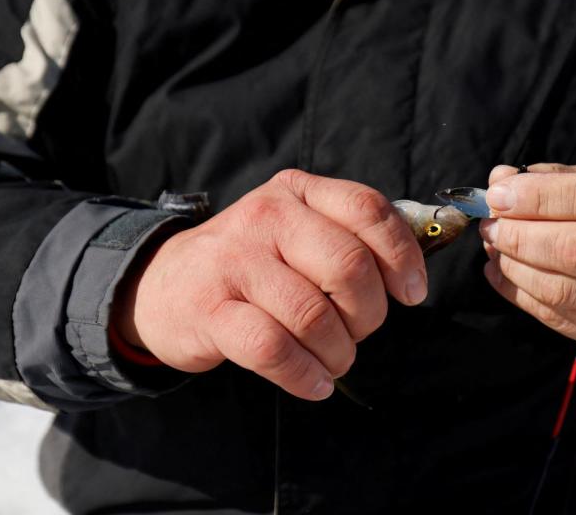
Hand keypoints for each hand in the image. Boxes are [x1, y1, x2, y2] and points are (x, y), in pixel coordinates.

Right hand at [114, 170, 427, 400]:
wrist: (163, 286)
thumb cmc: (251, 265)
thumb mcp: (294, 231)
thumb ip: (347, 238)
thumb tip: (412, 273)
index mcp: (297, 193)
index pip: (367, 209)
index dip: (402, 255)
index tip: (411, 294)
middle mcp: (266, 217)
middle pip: (348, 265)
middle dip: (369, 314)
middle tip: (360, 333)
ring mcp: (234, 262)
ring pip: (314, 315)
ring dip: (338, 352)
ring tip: (334, 361)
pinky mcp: (210, 309)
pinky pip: (273, 348)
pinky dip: (305, 375)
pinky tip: (314, 383)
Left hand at [479, 164, 575, 355]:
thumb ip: (554, 179)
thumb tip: (499, 180)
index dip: (538, 195)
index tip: (497, 194)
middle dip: (519, 235)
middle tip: (490, 224)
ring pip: (560, 288)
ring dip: (513, 265)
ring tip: (493, 244)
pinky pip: (552, 315)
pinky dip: (515, 290)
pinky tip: (499, 270)